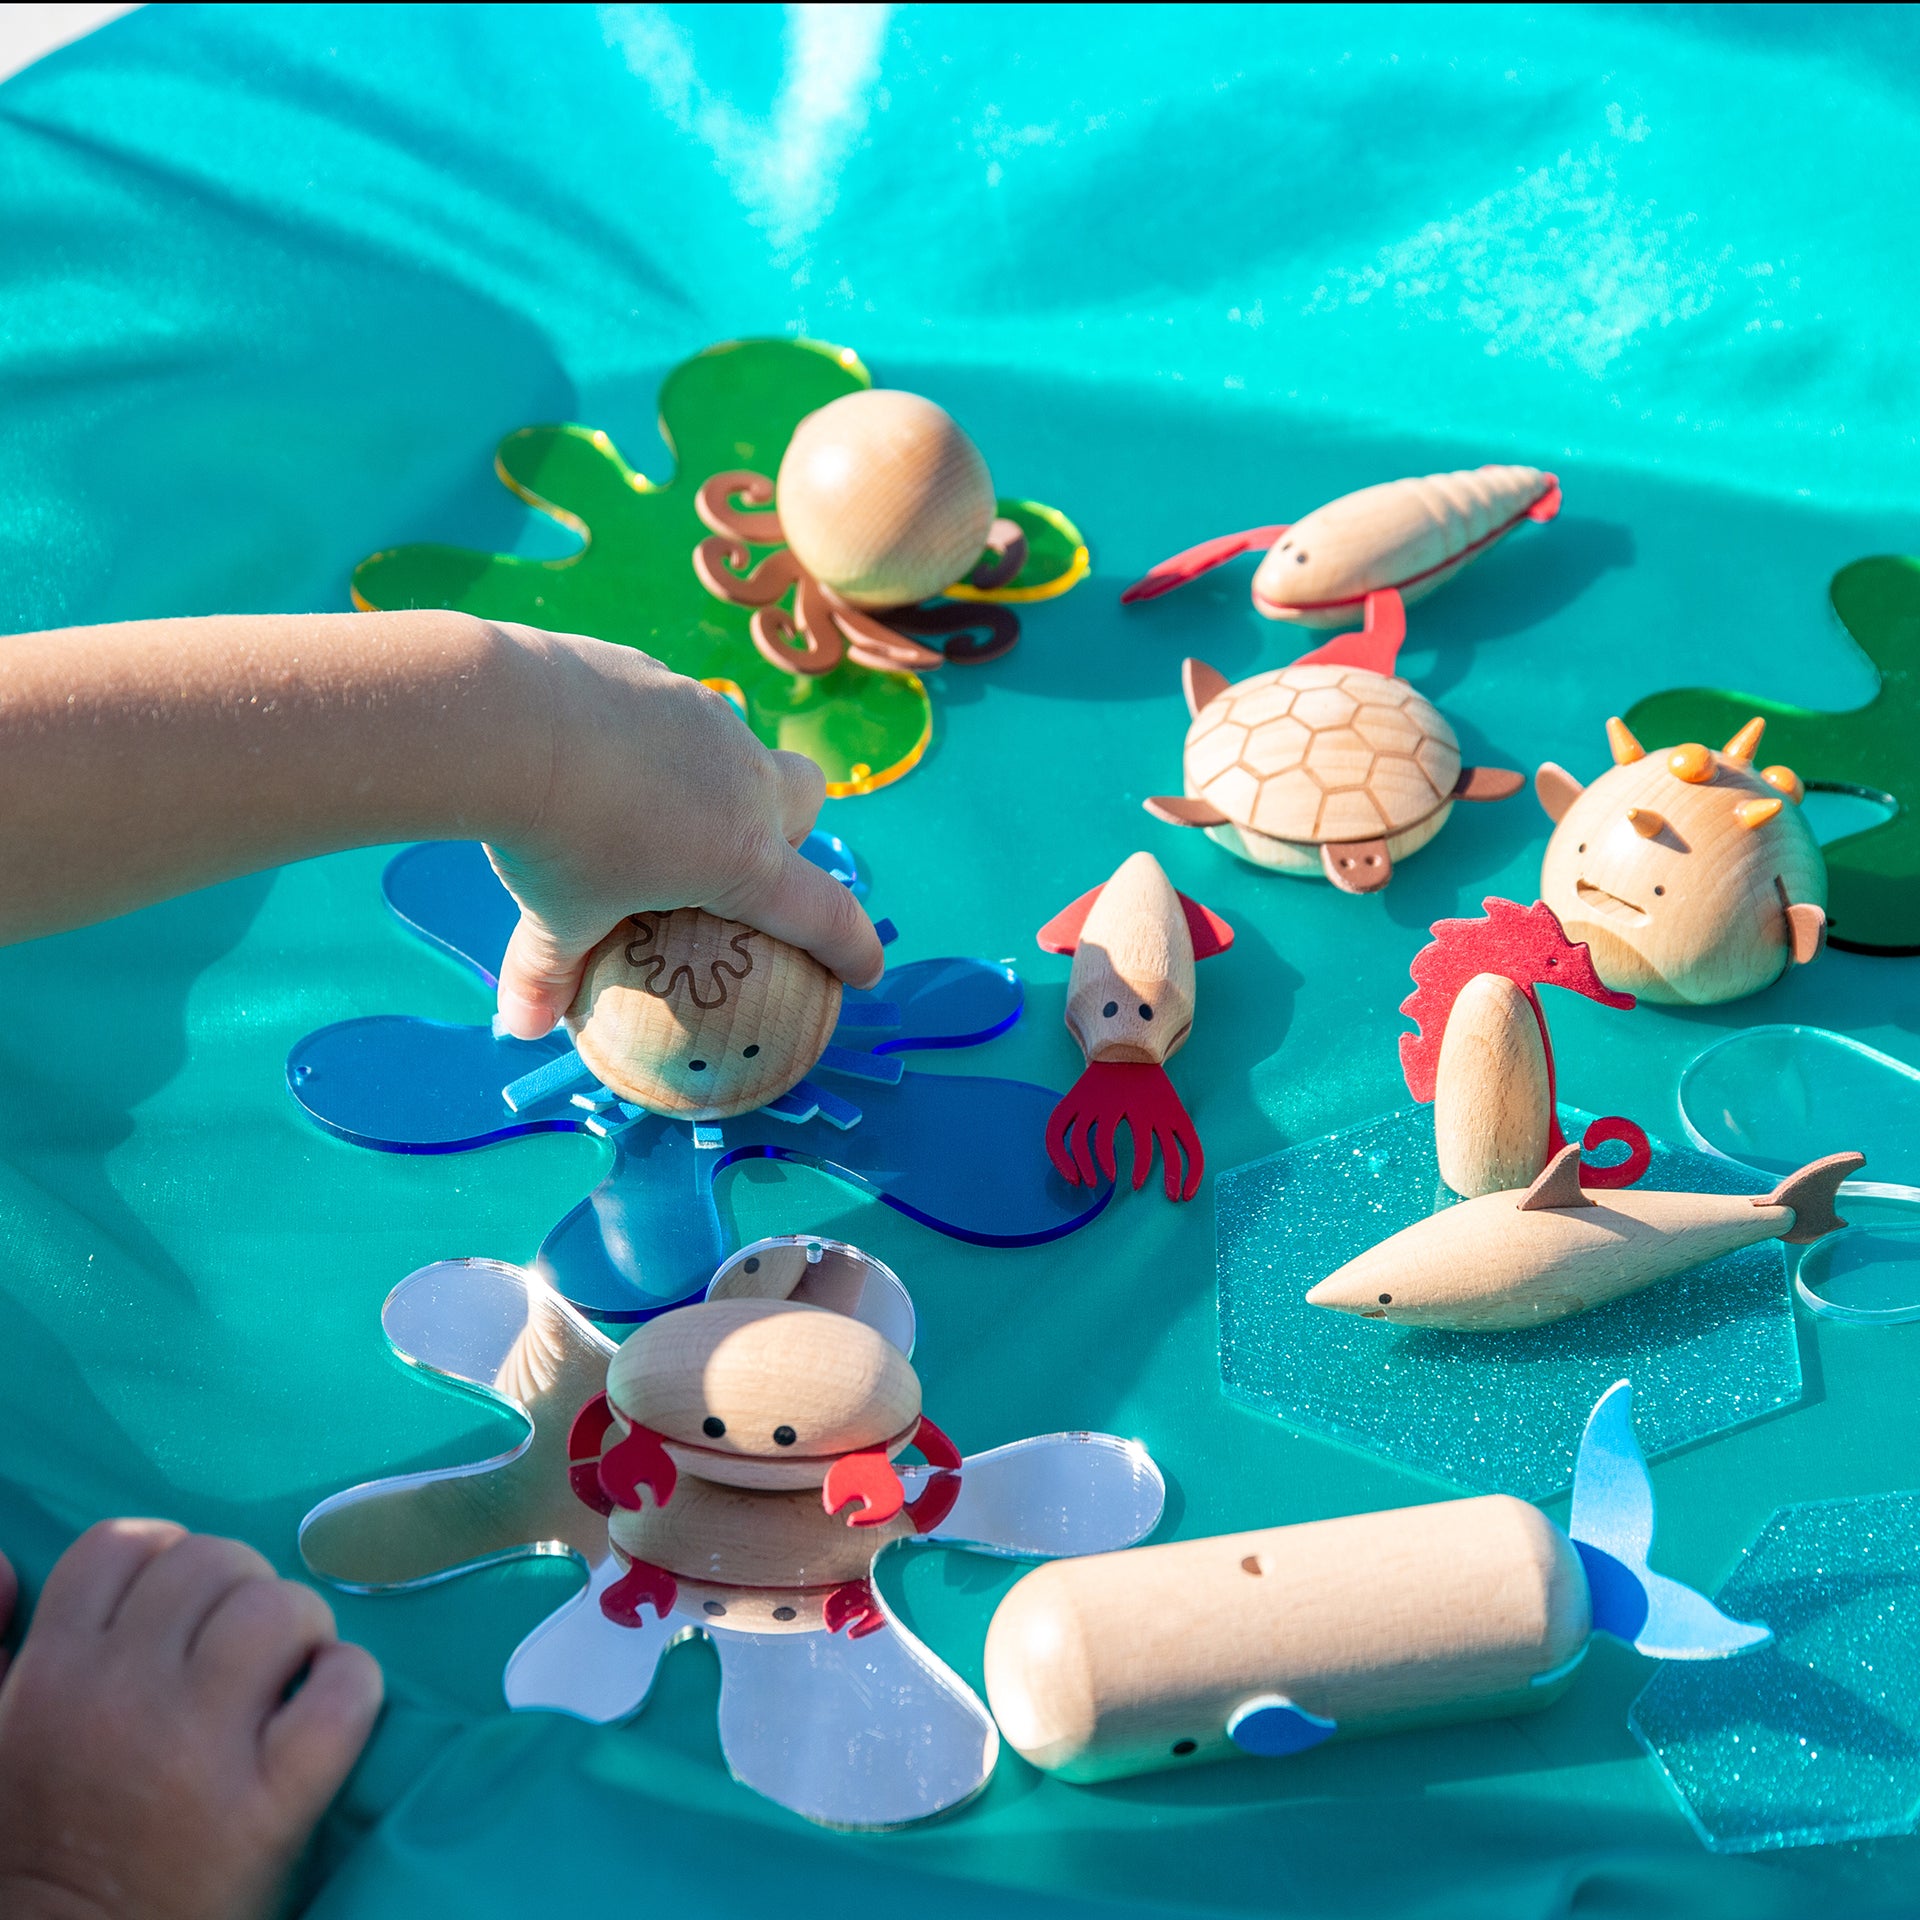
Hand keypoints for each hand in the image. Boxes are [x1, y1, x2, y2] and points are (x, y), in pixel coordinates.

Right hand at [0, 1522, 381, 1919]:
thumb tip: (12, 1567)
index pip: (124, 1545)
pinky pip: (342, 1694)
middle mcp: (122, 1697)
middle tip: (242, 1648)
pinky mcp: (271, 1804)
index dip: (165, 1559)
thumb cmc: (38, 1847)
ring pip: (280, 1609)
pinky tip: (329, 1707)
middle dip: (241, 1589)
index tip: (183, 1609)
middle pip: (214, 1562)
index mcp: (52, 1675)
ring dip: (300, 1628)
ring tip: (288, 1672)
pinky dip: (351, 1686)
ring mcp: (199, 1748)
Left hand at [486, 627, 884, 1038]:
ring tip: (643, 804)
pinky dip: (651, 741)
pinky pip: (673, 713)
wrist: (508, 719)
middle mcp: (745, 782)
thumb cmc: (551, 837)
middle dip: (791, 830)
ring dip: (711, 781)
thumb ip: (545, 973)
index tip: (865, 973)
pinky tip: (596, 754)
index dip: (852, 947)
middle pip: (807, 800)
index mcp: (742, 857)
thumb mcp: (553, 918)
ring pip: (738, 749)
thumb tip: (522, 1025)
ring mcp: (708, 719)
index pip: (825, 913)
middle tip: (732, 860)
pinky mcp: (659, 677)